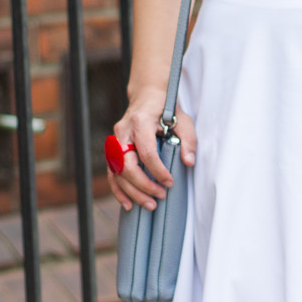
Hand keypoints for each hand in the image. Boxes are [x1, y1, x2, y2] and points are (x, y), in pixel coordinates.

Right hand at [107, 92, 197, 212]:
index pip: (146, 152)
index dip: (157, 171)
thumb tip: (188, 162)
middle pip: (126, 165)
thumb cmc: (165, 108)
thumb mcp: (183, 119)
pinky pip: (112, 173)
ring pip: (117, 172)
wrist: (146, 96)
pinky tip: (129, 204)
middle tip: (160, 197)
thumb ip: (188, 140)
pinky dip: (119, 190)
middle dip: (143, 185)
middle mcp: (123, 132)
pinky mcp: (112, 149)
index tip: (170, 182)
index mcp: (140, 122)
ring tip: (150, 205)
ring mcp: (115, 140)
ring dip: (132, 192)